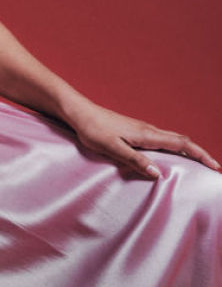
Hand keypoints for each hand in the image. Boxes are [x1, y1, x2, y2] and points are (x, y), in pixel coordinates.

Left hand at [67, 99, 220, 179]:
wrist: (79, 112)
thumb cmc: (92, 129)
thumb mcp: (112, 147)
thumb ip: (135, 160)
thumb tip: (159, 174)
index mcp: (146, 135)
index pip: (181, 144)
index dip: (200, 155)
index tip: (215, 166)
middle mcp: (148, 130)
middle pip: (181, 141)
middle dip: (199, 154)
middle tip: (213, 168)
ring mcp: (141, 129)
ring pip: (172, 140)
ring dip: (187, 151)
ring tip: (197, 165)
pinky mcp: (134, 131)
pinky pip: (161, 140)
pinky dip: (173, 148)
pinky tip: (169, 156)